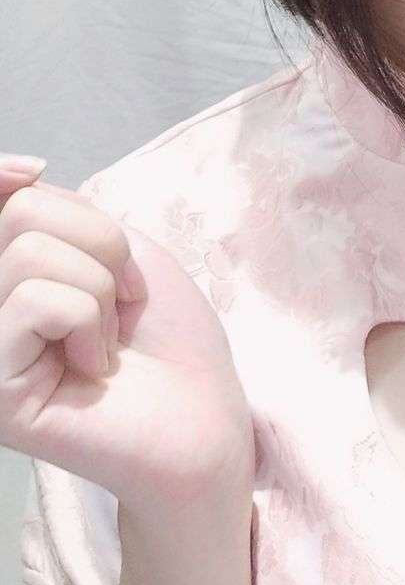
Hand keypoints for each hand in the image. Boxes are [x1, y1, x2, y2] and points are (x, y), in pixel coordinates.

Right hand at [0, 160, 253, 510]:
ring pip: (29, 254)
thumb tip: (15, 174)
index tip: (35, 170)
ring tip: (107, 338)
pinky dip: (88, 320)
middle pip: (21, 214)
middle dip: (98, 242)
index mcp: (8, 276)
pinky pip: (36, 300)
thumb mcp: (114, 247)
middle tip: (121, 299)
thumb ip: (54, 210)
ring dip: (100, 287)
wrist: (203, 414)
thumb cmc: (165, 335)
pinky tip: (94, 366)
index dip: (0, 174)